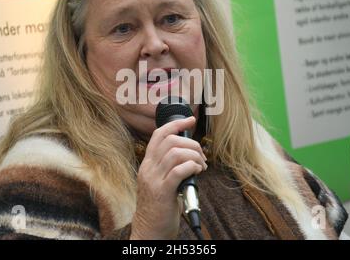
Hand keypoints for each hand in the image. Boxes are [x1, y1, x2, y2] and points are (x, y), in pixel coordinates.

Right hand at [130, 116, 207, 239]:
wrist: (150, 230)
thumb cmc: (160, 206)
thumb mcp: (160, 182)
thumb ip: (170, 167)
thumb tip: (191, 154)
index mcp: (148, 164)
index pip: (159, 135)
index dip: (176, 124)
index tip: (190, 120)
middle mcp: (148, 168)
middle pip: (170, 141)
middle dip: (191, 144)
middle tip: (202, 156)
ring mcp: (154, 180)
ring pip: (176, 153)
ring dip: (195, 156)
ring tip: (201, 166)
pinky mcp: (162, 192)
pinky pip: (179, 170)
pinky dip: (192, 167)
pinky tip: (198, 172)